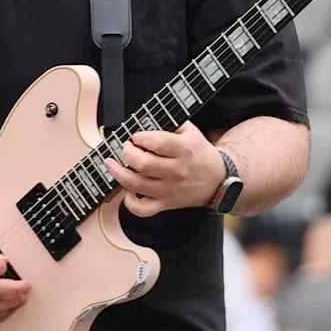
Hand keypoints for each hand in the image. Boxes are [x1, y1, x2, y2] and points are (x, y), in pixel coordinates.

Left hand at [104, 121, 227, 217]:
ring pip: (137, 185)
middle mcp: (177, 171)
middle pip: (143, 164)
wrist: (218, 181)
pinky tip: (127, 189)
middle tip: (126, 147)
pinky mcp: (166, 204)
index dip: (140, 137)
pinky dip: (129, 201)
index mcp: (184, 150)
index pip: (157, 143)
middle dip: (127, 153)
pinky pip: (142, 209)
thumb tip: (145, 122)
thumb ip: (171, 124)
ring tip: (112, 163)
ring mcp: (170, 190)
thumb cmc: (201, 155)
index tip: (136, 136)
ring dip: (119, 173)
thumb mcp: (192, 132)